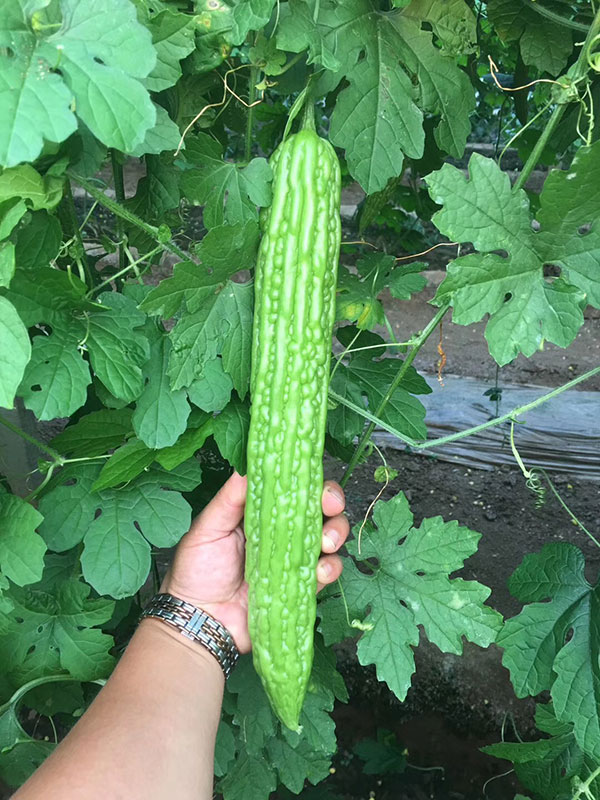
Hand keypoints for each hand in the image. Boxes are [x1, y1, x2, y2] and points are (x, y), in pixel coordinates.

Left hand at [161, 472, 348, 652]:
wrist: (199, 621)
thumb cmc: (196, 572)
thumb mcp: (207, 528)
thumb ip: (229, 499)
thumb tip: (249, 467)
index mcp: (260, 513)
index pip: (291, 489)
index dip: (309, 481)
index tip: (315, 481)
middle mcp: (281, 533)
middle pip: (318, 509)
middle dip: (332, 503)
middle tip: (330, 507)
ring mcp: (293, 559)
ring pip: (328, 538)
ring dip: (335, 534)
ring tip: (325, 542)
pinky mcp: (301, 586)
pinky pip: (326, 573)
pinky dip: (331, 568)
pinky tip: (321, 570)